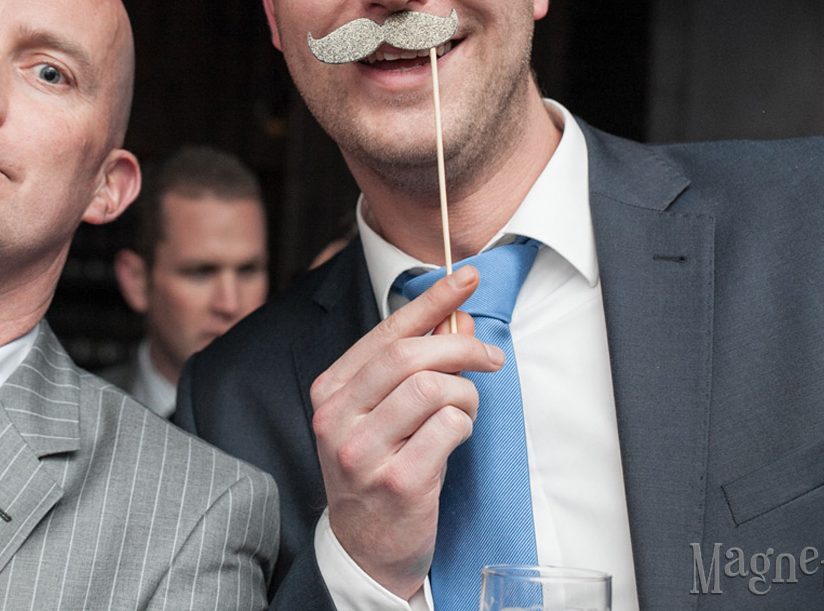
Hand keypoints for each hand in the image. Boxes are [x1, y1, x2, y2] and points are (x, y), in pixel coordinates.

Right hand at [309, 266, 503, 599]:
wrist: (365, 546)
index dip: (432, 300)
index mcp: (331, 391)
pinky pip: (449, 428)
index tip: (467, 277)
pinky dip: (464, 426)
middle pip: (409, 355)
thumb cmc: (377, 468)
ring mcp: (364, 452)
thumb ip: (412, 365)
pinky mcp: (397, 482)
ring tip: (465, 409)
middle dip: (462, 347)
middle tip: (491, 357)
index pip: (387, 331)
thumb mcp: (383, 412)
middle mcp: (338, 418)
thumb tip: (457, 319)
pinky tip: (455, 439)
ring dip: (465, 394)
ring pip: (433, 389)